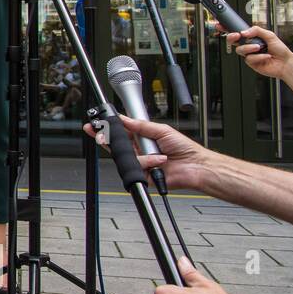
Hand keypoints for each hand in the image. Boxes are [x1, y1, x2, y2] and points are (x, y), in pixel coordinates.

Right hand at [82, 113, 211, 191]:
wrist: (196, 166)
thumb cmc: (185, 149)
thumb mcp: (162, 130)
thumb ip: (140, 125)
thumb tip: (124, 119)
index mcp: (142, 138)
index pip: (120, 131)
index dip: (108, 128)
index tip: (96, 124)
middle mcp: (139, 150)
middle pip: (116, 144)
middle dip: (108, 139)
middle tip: (101, 136)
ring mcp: (140, 162)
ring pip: (126, 157)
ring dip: (142, 154)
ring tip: (158, 154)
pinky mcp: (143, 175)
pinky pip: (136, 168)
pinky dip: (148, 163)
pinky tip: (160, 161)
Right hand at [224, 25, 292, 81]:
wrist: (285, 63)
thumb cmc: (280, 49)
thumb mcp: (270, 35)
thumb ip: (256, 30)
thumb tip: (244, 32)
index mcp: (251, 37)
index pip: (237, 31)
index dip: (227, 28)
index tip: (220, 25)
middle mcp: (248, 45)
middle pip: (232, 40)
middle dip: (232, 37)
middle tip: (237, 35)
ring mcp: (248, 54)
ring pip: (240, 50)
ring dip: (249, 48)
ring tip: (259, 48)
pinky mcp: (250, 62)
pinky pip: (249, 58)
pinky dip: (258, 57)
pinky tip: (265, 56)